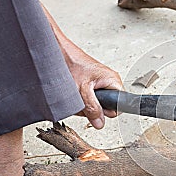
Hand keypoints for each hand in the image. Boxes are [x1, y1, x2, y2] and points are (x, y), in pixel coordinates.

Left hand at [41, 5, 123, 128]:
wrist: (56, 51)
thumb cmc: (70, 63)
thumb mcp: (82, 91)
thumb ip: (93, 109)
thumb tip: (100, 123)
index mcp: (113, 81)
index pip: (119, 107)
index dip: (106, 112)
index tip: (96, 109)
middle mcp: (109, 81)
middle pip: (107, 107)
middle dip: (93, 109)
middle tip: (82, 100)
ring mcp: (100, 82)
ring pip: (97, 103)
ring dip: (84, 104)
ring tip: (76, 94)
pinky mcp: (91, 83)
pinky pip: (89, 98)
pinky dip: (80, 98)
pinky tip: (73, 92)